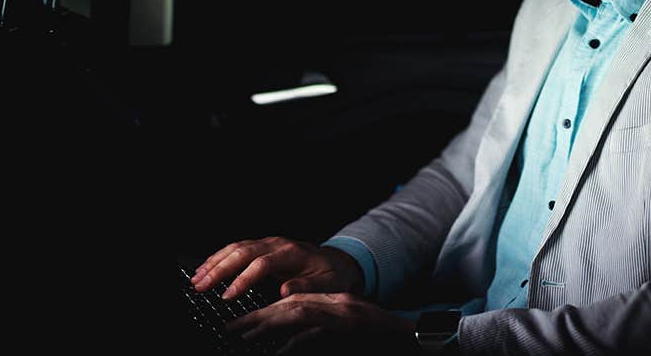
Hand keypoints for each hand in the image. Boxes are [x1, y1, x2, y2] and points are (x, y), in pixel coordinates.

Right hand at [189, 237, 362, 300]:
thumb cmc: (333, 275)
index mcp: (293, 253)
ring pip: (236, 247)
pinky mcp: (263, 246)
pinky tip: (206, 268)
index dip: (243, 279)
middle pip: (243, 252)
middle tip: (201, 286)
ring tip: (197, 279)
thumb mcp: (328, 284)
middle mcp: (278, 244)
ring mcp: (269, 243)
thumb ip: (307, 287)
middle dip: (219, 269)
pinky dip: (219, 258)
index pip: (262, 264)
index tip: (227, 296)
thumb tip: (285, 291)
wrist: (338, 261)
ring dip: (214, 262)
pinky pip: (237, 248)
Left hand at [224, 292, 417, 355]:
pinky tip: (282, 351)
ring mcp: (346, 314)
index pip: (294, 300)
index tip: (241, 324)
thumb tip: (284, 346)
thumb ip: (316, 336)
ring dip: (270, 323)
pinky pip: (318, 330)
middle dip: (259, 315)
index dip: (265, 311)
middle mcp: (338, 304)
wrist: (417, 338)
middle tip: (233, 328)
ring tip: (246, 336)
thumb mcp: (345, 335)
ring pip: (300, 312)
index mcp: (335, 303)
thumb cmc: (382, 339)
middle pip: (291, 303)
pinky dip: (298, 340)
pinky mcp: (351, 326)